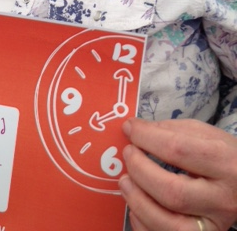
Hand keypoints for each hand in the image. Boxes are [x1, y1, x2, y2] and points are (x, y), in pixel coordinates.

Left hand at [119, 118, 236, 230]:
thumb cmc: (221, 156)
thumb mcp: (204, 134)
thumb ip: (169, 130)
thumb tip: (133, 129)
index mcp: (223, 163)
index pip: (178, 150)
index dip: (147, 138)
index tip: (129, 129)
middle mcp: (221, 199)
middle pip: (172, 192)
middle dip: (140, 171)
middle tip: (128, 154)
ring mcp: (213, 224)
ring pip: (170, 224)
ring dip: (138, 202)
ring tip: (125, 182)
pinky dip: (143, 224)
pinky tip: (136, 207)